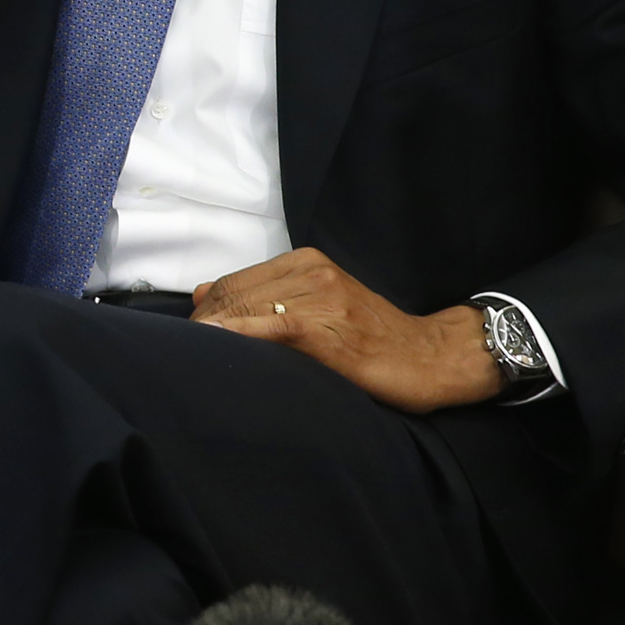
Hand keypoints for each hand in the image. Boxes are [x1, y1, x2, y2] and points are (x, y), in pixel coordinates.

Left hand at [190, 249, 500, 414]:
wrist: (431, 357)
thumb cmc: (372, 339)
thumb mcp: (316, 307)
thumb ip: (261, 296)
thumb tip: (199, 293)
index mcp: (304, 261)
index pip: (233, 283)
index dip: (208, 313)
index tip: (197, 341)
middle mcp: (310, 270)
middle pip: (232, 295)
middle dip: (205, 325)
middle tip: (193, 359)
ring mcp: (320, 296)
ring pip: (245, 308)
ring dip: (215, 334)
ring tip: (200, 362)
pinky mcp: (326, 326)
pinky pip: (270, 326)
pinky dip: (238, 334)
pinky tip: (216, 344)